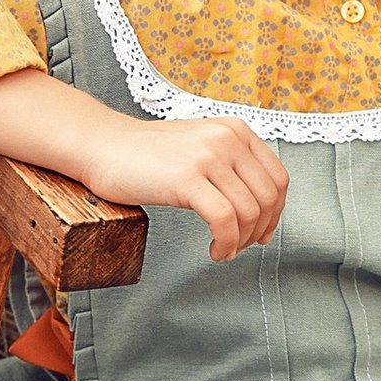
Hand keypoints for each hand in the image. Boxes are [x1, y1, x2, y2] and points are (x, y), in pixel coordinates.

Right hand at [75, 113, 289, 261]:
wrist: (102, 146)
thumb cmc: (146, 154)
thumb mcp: (200, 146)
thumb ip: (230, 165)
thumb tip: (261, 207)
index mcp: (236, 130)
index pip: (278, 177)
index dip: (275, 212)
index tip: (261, 232)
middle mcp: (228, 138)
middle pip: (268, 197)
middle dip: (259, 230)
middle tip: (241, 246)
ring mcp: (208, 156)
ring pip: (248, 212)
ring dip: (240, 241)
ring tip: (223, 250)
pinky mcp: (188, 178)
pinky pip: (225, 221)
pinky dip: (227, 243)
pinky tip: (215, 250)